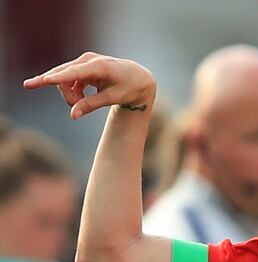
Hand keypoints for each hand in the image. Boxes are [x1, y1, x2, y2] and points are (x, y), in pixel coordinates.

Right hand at [23, 52, 155, 119]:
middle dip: (61, 91)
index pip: (75, 73)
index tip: (44, 81)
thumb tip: (72, 116)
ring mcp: (84, 61)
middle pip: (63, 75)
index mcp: (100, 67)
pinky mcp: (82, 66)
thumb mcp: (112, 98)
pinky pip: (68, 79)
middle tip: (29, 86)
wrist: (137, 78)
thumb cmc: (127, 88)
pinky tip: (80, 97)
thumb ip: (91, 106)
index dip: (59, 78)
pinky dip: (72, 91)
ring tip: (80, 104)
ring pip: (64, 78)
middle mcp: (89, 60)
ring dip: (69, 94)